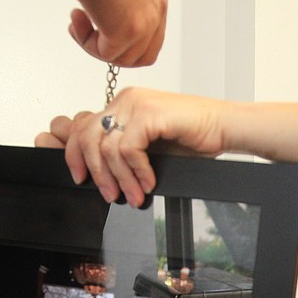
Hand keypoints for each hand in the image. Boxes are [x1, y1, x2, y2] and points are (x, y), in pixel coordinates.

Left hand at [35, 88, 228, 206]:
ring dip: (121, 179)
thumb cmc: (192, 136)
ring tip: (134, 196)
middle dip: (96, 172)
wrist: (223, 126)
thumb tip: (102, 174)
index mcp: (122, 105)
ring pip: (109, 148)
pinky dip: (137, 171)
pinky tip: (148, 183)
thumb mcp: (148, 146)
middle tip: (109, 194)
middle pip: (88, 137)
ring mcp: (135, 104)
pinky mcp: (148, 114)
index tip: (80, 178)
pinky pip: (129, 149)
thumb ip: (124, 150)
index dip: (74, 155)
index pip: (82, 127)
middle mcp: (125, 101)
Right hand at [61, 0, 167, 66]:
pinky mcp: (128, 30)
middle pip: (144, 54)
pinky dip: (87, 44)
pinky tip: (76, 21)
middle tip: (91, 34)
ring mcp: (145, 20)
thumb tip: (106, 16)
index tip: (102, 28)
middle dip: (114, 52)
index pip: (151, 36)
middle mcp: (156, 6)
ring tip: (79, 24)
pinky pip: (107, 55)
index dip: (125, 41)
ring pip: (125, 58)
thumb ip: (120, 1)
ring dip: (97, 48)